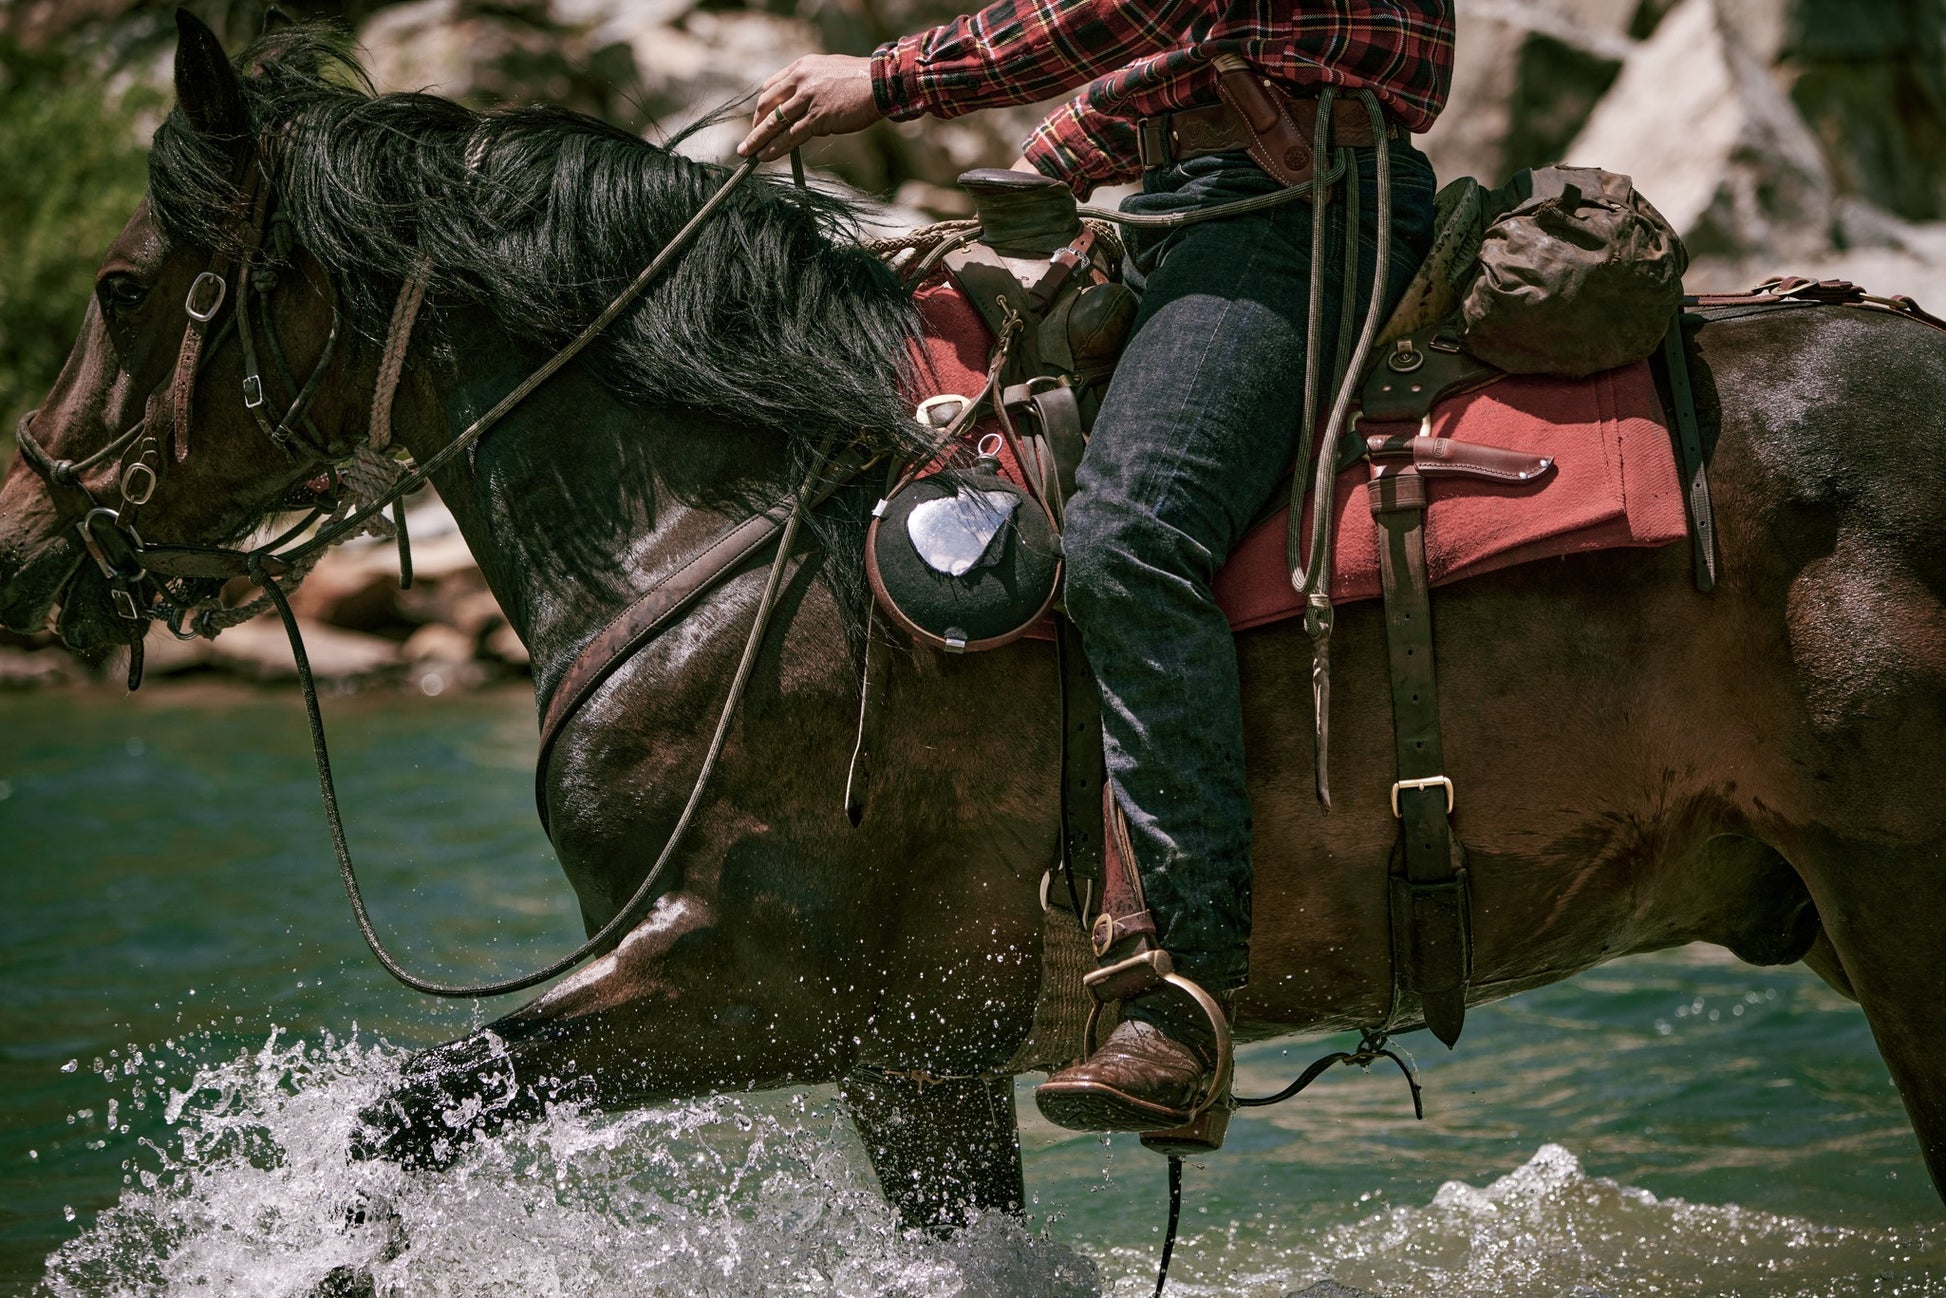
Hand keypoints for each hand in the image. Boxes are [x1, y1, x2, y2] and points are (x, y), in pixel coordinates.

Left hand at [737, 54, 881, 160]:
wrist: (881, 82)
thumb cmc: (860, 79)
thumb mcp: (829, 73)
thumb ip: (812, 86)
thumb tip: (805, 110)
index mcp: (801, 67)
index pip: (771, 88)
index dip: (763, 107)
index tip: (759, 120)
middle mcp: (800, 80)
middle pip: (767, 104)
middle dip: (756, 125)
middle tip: (749, 140)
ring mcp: (808, 98)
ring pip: (775, 122)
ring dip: (758, 140)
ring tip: (746, 153)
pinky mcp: (818, 117)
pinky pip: (791, 135)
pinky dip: (775, 148)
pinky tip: (765, 157)